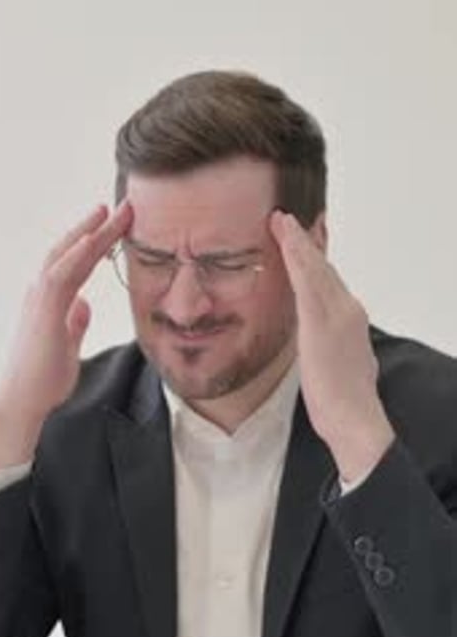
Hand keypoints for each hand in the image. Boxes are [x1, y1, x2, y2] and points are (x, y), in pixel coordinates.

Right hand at [0, 201, 131, 468]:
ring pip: (67, 255)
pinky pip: (60, 274)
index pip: (78, 263)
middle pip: (72, 250)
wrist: (24, 401)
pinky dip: (76, 254)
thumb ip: (75, 322)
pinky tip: (92, 239)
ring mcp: (40, 299)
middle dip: (97, 227)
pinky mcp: (43, 310)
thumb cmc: (43, 378)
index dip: (98, 243)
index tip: (119, 226)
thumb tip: (83, 305)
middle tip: (123, 207)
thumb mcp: (67, 345)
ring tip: (111, 211)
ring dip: (89, 232)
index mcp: (51, 299)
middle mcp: (42, 292)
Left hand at [270, 210, 393, 481]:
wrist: (354, 417)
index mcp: (350, 320)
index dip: (314, 259)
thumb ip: (331, 346)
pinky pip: (306, 281)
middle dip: (304, 242)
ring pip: (314, 268)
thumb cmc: (344, 401)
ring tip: (281, 220)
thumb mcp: (339, 364)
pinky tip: (286, 240)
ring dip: (297, 242)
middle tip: (288, 218)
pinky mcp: (321, 323)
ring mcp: (335, 314)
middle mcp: (347, 310)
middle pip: (322, 268)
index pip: (329, 282)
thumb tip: (323, 345)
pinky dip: (296, 257)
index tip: (303, 240)